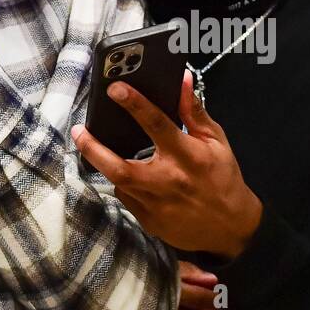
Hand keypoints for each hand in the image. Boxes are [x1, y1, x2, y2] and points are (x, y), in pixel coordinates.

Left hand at [71, 72, 261, 258]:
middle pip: (119, 167)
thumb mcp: (216, 142)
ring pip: (119, 183)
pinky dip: (125, 184)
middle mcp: (167, 181)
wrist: (231, 229)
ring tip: (99, 148)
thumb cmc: (224, 179)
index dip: (134, 104)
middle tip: (78, 131)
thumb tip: (183, 81)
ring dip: (108, 164)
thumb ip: (194, 112)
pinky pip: (127, 199)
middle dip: (94, 149)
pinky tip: (131, 176)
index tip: (115, 88)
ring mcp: (155, 205)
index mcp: (187, 156)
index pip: (157, 124)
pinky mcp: (148, 221)